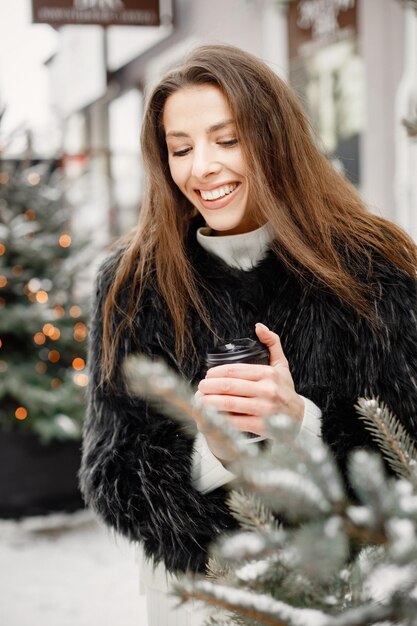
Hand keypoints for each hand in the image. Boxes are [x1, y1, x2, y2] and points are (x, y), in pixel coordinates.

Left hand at [195, 323, 303, 446]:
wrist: (298, 417)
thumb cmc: (285, 390)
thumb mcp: (281, 365)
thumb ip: (272, 343)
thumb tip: (259, 327)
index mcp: (268, 374)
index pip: (235, 370)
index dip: (216, 372)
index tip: (208, 375)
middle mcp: (267, 390)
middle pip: (229, 386)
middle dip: (209, 386)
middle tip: (201, 386)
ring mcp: (263, 409)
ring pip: (229, 404)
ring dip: (209, 401)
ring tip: (200, 399)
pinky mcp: (260, 425)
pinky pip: (234, 422)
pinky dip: (219, 418)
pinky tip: (211, 414)